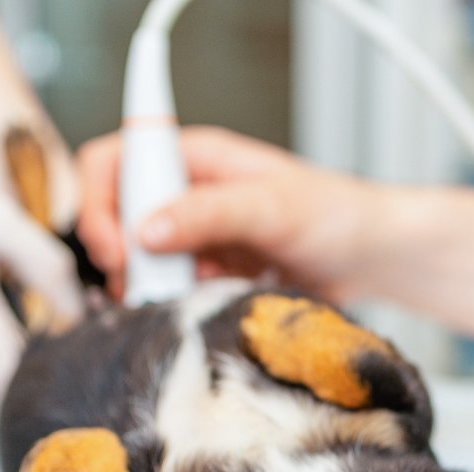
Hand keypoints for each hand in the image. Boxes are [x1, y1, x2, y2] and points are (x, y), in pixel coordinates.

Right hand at [0, 92, 81, 402]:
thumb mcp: (2, 219)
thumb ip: (49, 270)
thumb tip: (83, 316)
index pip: (17, 376)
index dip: (57, 376)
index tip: (89, 358)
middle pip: (2, 392)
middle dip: (43, 381)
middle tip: (82, 354)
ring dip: (20, 374)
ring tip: (58, 341)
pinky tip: (24, 333)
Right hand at [76, 126, 383, 303]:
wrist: (373, 258)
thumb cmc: (336, 214)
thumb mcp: (270, 207)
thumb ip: (207, 214)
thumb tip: (144, 230)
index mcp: (194, 158)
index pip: (115, 163)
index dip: (100, 203)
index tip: (117, 248)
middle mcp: (188, 193)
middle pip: (117, 217)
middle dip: (120, 255)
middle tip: (141, 287)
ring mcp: (197, 236)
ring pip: (140, 260)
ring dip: (145, 286)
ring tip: (171, 303)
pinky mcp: (209, 273)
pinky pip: (170, 289)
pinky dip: (172, 304)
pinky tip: (195, 311)